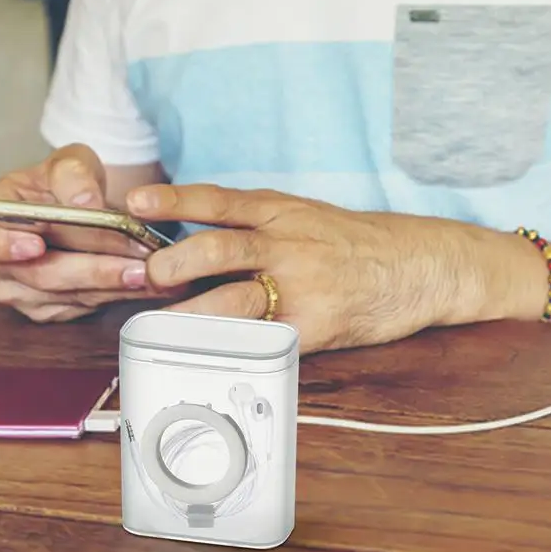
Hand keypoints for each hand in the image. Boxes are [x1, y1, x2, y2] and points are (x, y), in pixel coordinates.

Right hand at [0, 144, 178, 321]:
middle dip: (91, 270)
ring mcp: (21, 291)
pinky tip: (145, 284)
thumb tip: (84, 201)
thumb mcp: (67, 162)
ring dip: (110, 286)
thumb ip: (72, 174)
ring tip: (148, 273)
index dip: (2, 246)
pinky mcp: (50, 308)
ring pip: (66, 296)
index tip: (35, 246)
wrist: (80, 206)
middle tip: (132, 265)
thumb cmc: (63, 183)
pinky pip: (83, 307)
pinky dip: (116, 295)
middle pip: (39, 274)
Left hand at [126, 184, 471, 353]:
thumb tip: (194, 240)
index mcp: (279, 211)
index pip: (217, 200)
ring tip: (161, 323)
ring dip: (190, 313)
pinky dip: (231, 346)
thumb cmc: (352, 240)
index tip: (135, 201)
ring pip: (233, 298)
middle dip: (174, 265)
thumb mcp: (303, 214)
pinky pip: (264, 339)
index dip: (173, 200)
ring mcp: (301, 285)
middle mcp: (286, 242)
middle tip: (148, 277)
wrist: (415, 263)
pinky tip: (208, 352)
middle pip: (217, 249)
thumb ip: (253, 224)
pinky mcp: (315, 325)